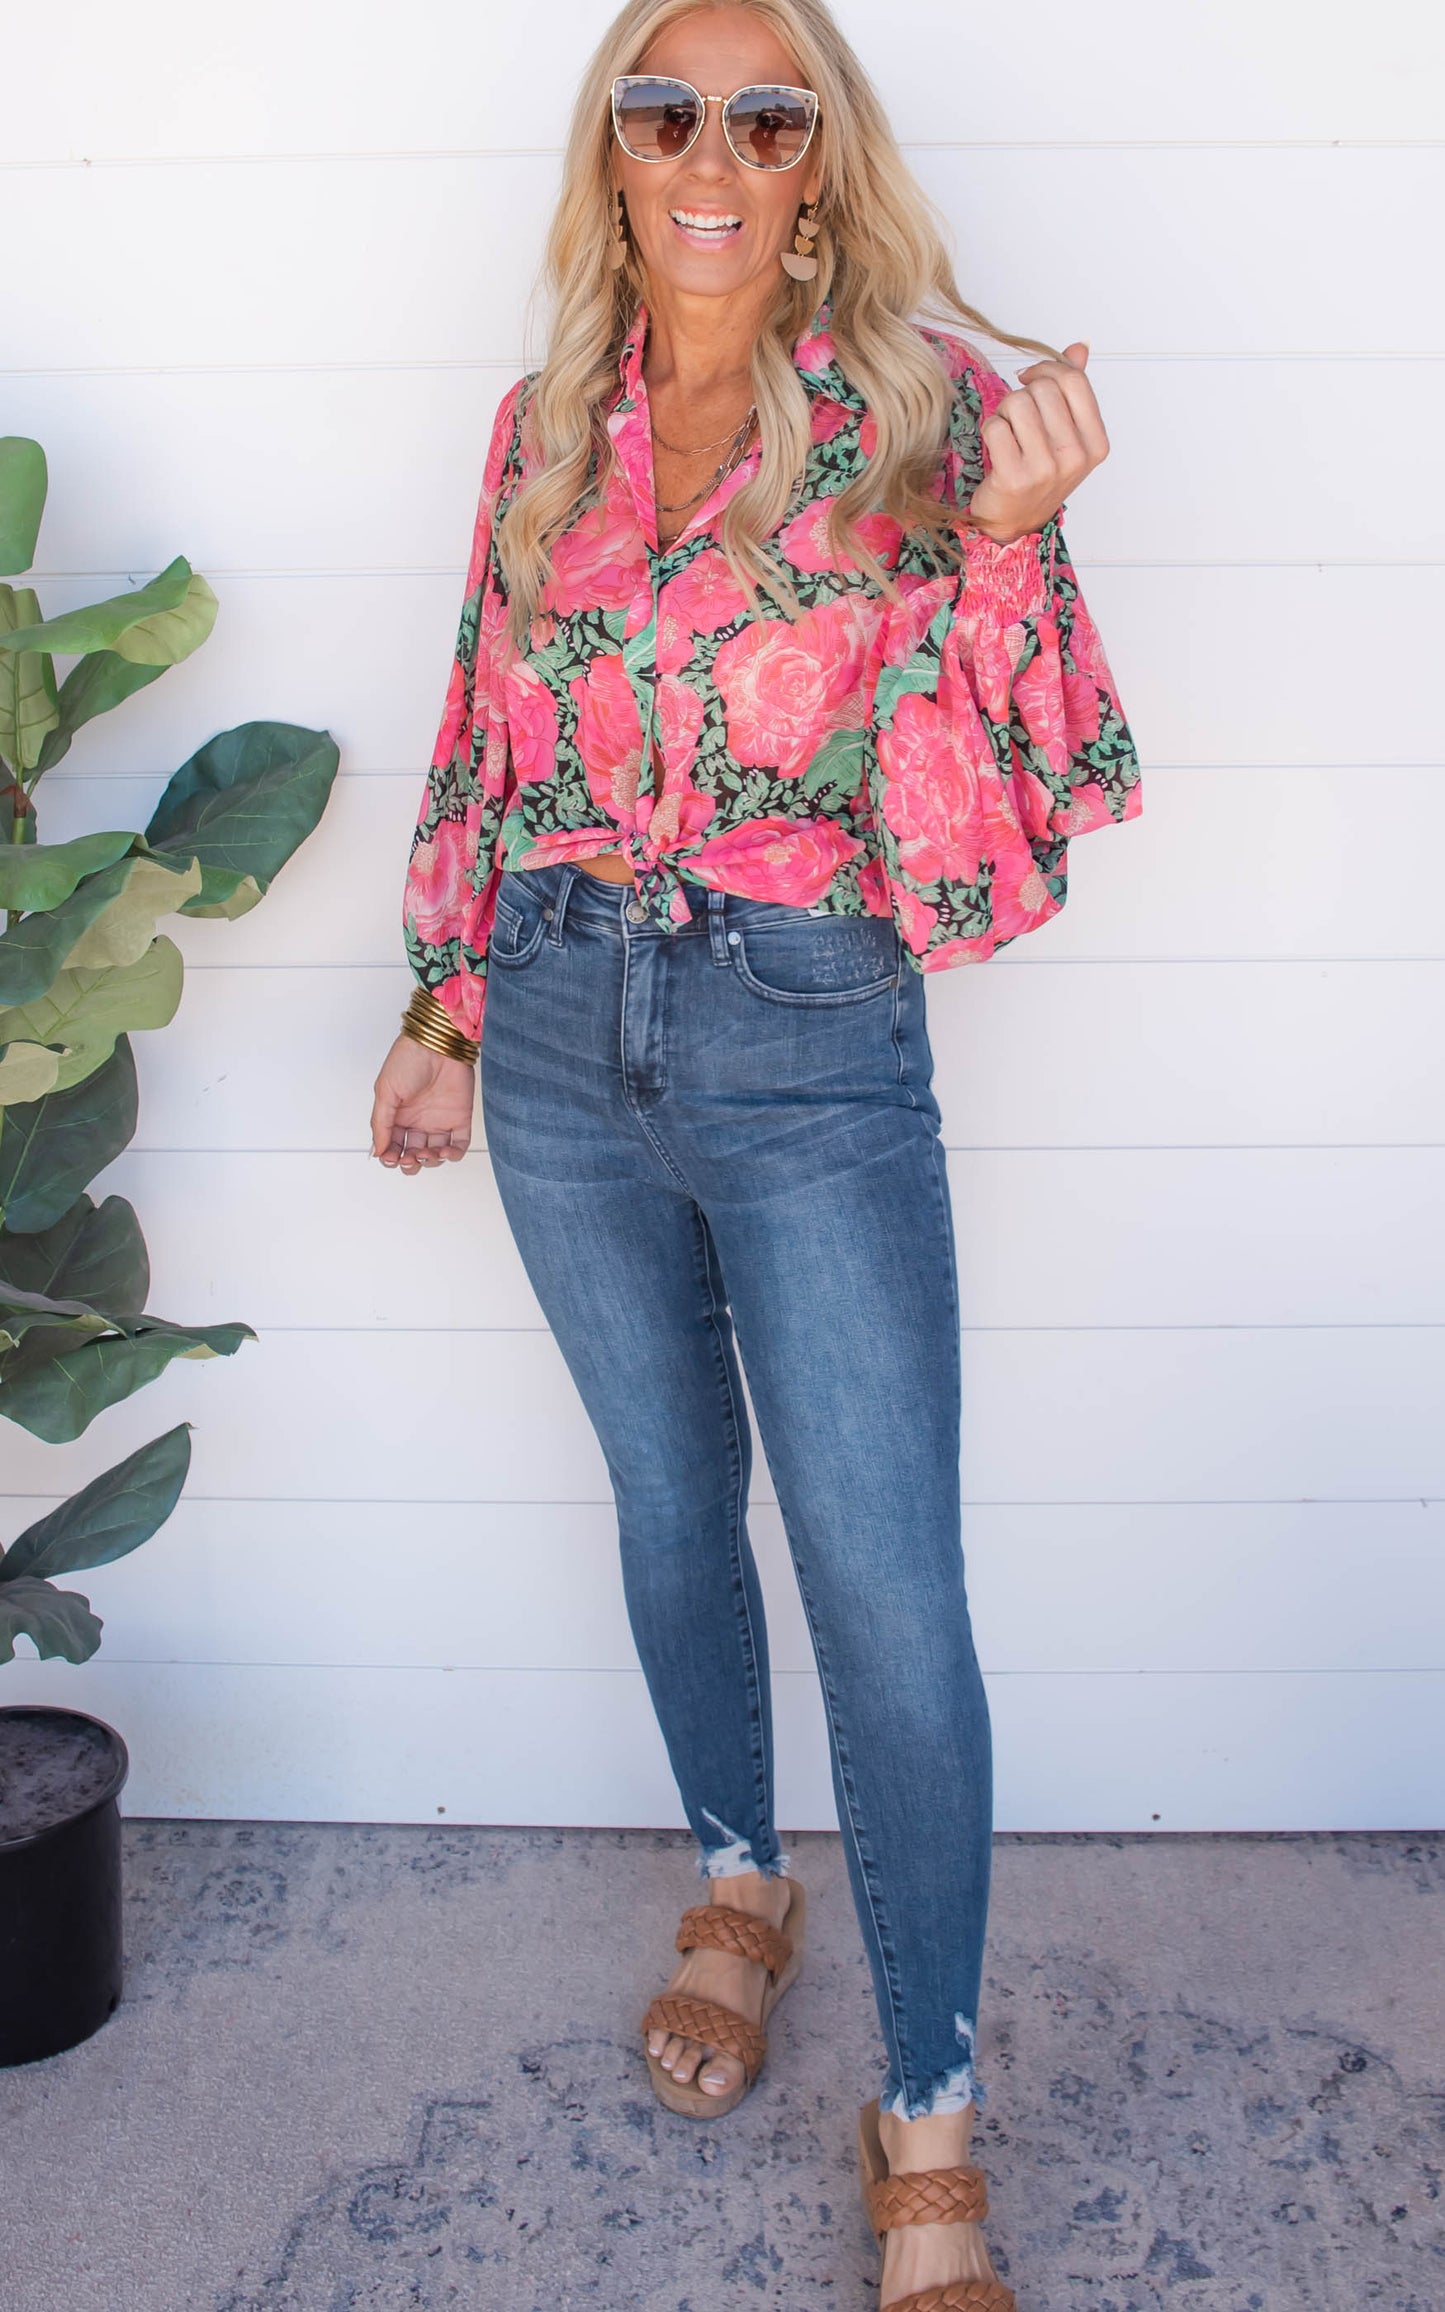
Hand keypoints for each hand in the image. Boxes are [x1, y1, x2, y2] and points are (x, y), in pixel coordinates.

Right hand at [370, 1034, 474, 1173]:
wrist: (437, 1043)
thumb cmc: (408, 1060)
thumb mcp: (385, 1092)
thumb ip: (382, 1123)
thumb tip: (378, 1151)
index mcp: (398, 1116)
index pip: (393, 1146)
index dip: (391, 1157)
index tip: (391, 1158)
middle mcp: (418, 1121)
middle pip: (414, 1154)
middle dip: (410, 1163)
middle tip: (410, 1157)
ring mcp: (439, 1120)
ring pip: (435, 1154)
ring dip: (431, 1161)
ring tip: (427, 1153)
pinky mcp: (460, 1118)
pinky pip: (459, 1144)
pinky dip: (454, 1155)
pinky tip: (446, 1152)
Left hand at [963, 342, 1108, 544]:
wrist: (1014, 522)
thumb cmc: (1040, 474)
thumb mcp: (1066, 435)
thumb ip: (1073, 391)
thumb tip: (1080, 347)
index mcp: (1095, 443)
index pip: (1073, 380)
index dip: (1046, 369)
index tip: (1030, 379)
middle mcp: (1075, 456)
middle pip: (1043, 389)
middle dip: (1023, 395)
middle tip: (1018, 418)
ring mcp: (1046, 469)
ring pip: (1017, 403)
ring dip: (1005, 412)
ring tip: (1009, 433)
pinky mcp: (1014, 478)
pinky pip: (995, 427)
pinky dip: (990, 431)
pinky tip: (997, 449)